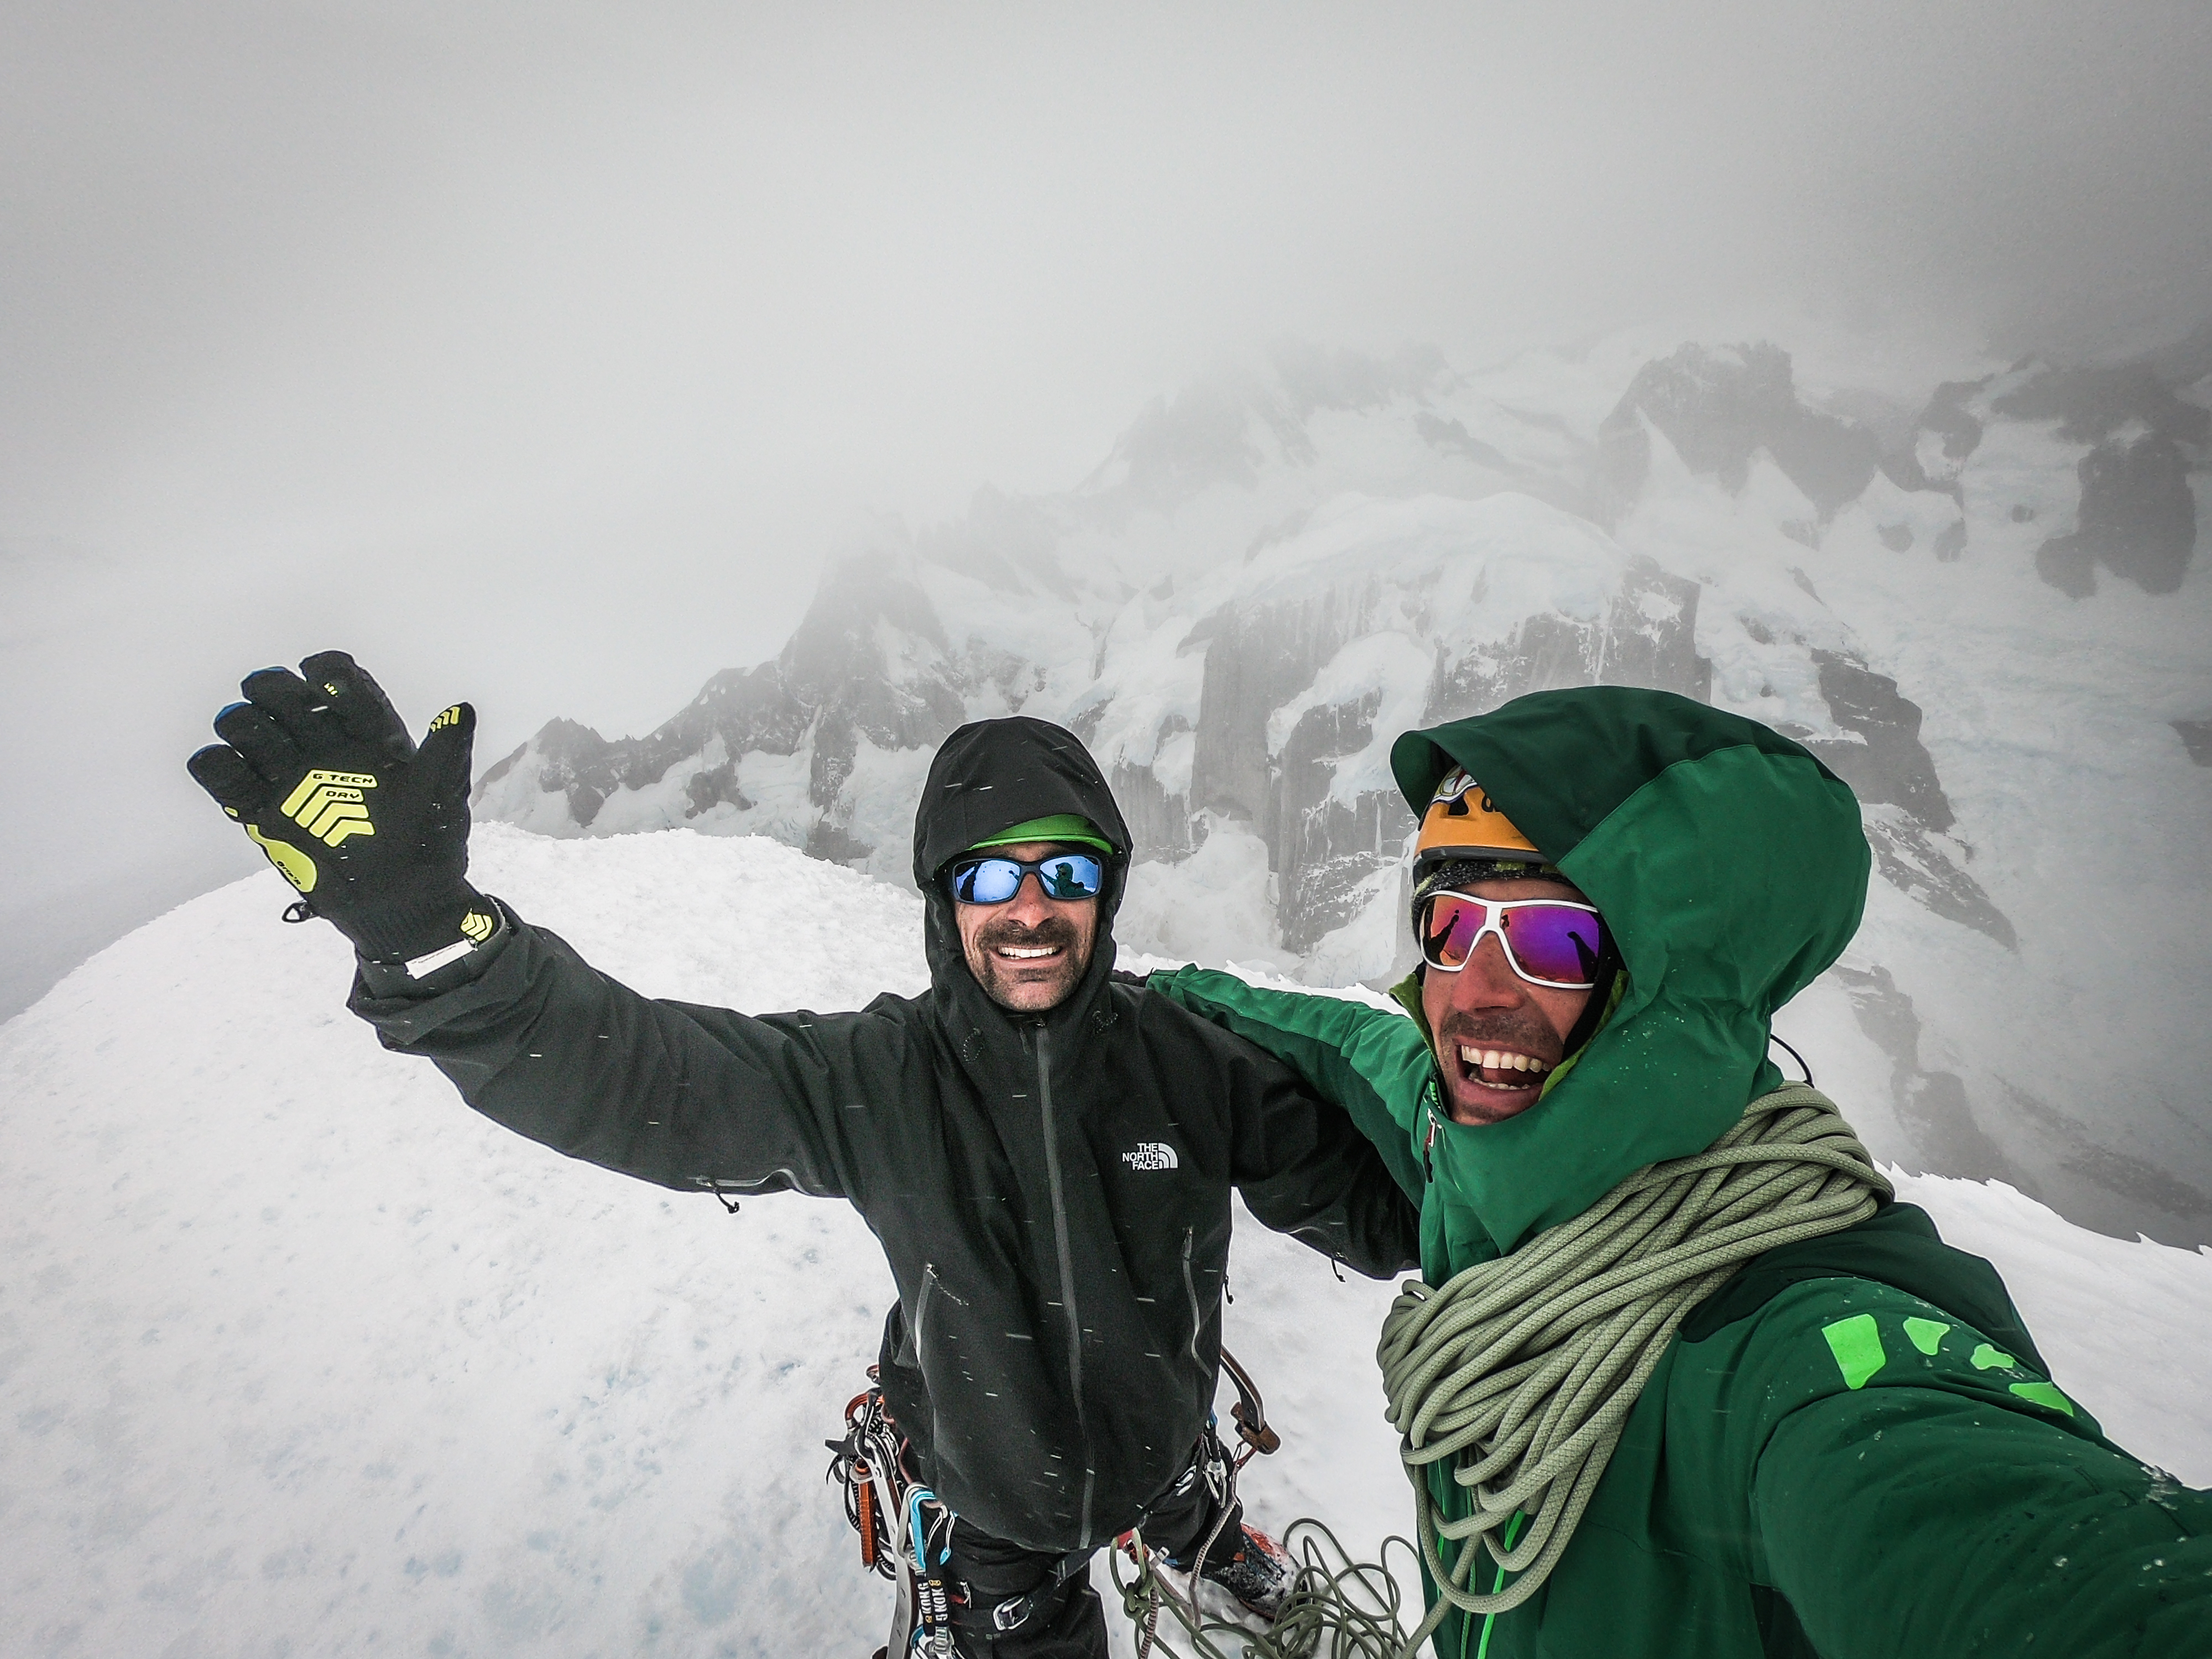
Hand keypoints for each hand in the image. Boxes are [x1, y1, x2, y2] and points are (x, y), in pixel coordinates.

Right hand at [187, 651, 493, 967]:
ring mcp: (291, 777)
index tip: (321, 678)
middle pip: (286, 698)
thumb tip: (461, 710)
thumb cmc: (428, 845)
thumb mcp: (443, 797)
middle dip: (274, 691)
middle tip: (271, 700)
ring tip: (248, 731)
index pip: (344, 685)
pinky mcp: (262, 812)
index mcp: (369, 735)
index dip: (330, 674)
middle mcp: (326, 747)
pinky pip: (225, 778)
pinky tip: (225, 764)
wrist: (401, 903)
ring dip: (242, 723)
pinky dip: (215, 766)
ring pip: (250, 729)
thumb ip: (446, 752)